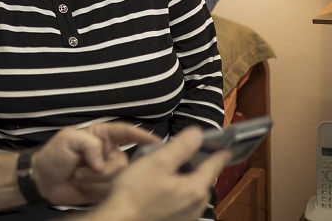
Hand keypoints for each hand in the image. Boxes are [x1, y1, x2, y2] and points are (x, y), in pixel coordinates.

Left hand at [31, 123, 159, 204]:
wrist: (43, 180)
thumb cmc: (53, 155)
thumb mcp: (67, 139)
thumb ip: (88, 144)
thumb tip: (102, 164)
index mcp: (102, 136)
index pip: (126, 132)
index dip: (143, 136)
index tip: (158, 142)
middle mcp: (109, 153)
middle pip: (124, 163)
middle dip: (102, 170)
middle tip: (81, 170)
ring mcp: (108, 172)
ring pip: (119, 180)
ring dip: (94, 181)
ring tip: (78, 177)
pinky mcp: (106, 189)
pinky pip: (112, 192)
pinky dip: (95, 191)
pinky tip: (81, 186)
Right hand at [95, 126, 230, 220]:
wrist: (120, 219)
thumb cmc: (135, 191)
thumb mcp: (157, 162)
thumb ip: (181, 147)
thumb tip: (198, 134)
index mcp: (194, 189)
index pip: (212, 168)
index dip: (219, 156)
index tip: (226, 151)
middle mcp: (195, 206)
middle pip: (203, 182)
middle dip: (199, 169)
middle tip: (187, 157)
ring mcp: (186, 217)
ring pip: (193, 194)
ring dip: (188, 182)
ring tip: (172, 173)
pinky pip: (184, 205)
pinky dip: (180, 194)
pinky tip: (164, 191)